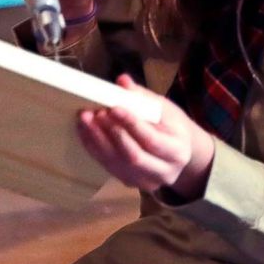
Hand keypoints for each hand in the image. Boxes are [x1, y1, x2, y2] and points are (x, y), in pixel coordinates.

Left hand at [76, 75, 216, 199]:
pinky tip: (85, 131)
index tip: (113, 107)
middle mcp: (165, 172)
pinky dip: (94, 148)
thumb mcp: (165, 109)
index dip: (131, 124)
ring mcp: (146, 182)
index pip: (152, 139)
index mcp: (178, 151)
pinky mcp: (130, 183)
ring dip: (97, 140)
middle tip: (94, 113)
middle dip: (111, 133)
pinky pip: (108, 166)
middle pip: (133, 156)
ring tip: (85, 119)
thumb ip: (143, 96)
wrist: (177, 153)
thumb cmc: (171, 126)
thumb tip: (122, 81)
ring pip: (117, 164)